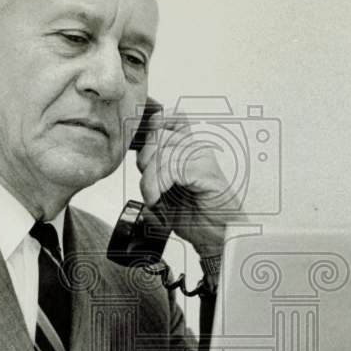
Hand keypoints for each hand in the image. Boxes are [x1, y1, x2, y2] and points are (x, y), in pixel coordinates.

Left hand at [135, 108, 243, 258]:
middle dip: (144, 160)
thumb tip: (135, 154)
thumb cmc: (194, 213)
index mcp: (186, 147)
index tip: (145, 152)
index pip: (168, 116)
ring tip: (154, 197)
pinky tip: (159, 199)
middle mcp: (195, 147)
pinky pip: (171, 168)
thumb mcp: (162, 188)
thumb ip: (151, 169)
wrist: (215, 234)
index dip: (152, 126)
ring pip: (162, 153)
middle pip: (158, 134)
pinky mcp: (205, 171)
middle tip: (149, 184)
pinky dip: (158, 186)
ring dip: (150, 179)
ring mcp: (202, 157)